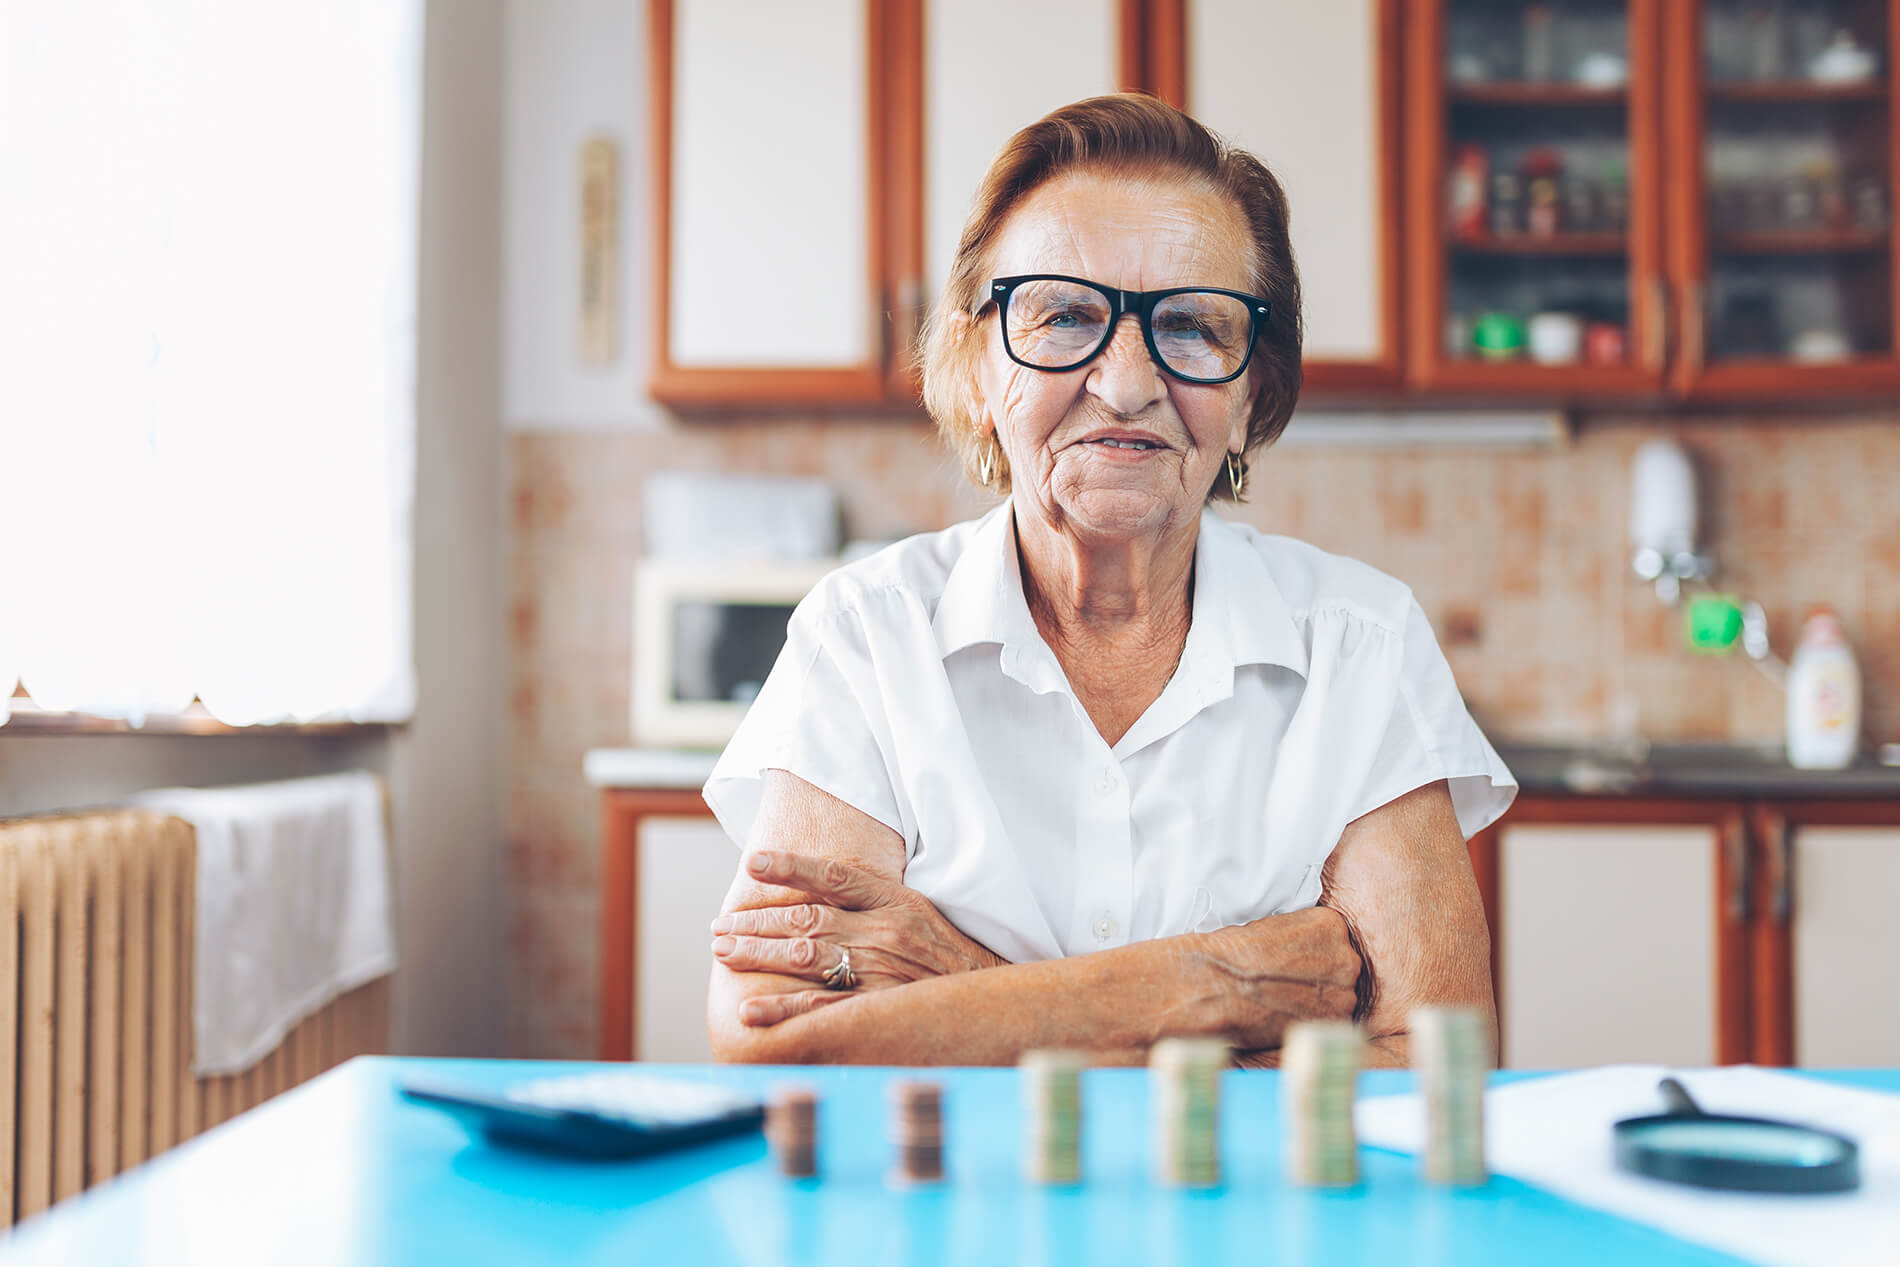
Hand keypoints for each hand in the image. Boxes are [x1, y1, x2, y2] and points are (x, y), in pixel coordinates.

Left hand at [712, 850, 1005, 1026]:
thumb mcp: (920, 913)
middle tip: (720, 925)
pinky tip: (749, 1010)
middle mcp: (885, 932)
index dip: (791, 867)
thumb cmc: (952, 957)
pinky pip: (821, 1008)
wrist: (995, 1002)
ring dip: (757, 953)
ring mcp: (881, 972)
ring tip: (723, 951)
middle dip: (756, 920)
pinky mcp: (879, 1010)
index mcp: (896, 902)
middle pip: (806, 919)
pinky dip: (782, 1009)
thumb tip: (823, 891)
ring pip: (804, 956)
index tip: (753, 863)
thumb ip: (875, 901)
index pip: (835, 876)